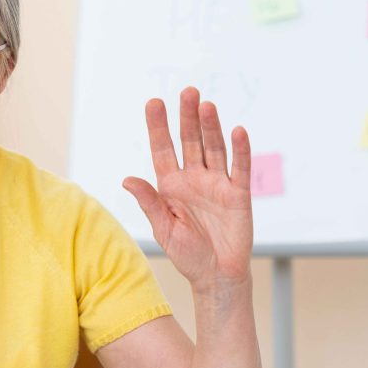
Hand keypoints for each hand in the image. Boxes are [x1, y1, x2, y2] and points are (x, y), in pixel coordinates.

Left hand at [122, 87, 252, 288]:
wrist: (214, 276)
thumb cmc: (186, 253)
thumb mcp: (162, 228)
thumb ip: (149, 202)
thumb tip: (127, 179)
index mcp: (170, 185)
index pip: (163, 149)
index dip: (158, 127)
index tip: (153, 102)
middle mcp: (194, 179)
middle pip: (190, 141)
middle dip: (187, 117)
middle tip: (186, 91)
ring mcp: (217, 184)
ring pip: (214, 149)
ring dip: (211, 127)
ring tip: (206, 105)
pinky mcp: (239, 194)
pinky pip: (240, 168)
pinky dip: (240, 150)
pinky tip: (237, 131)